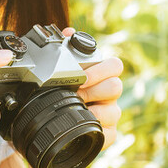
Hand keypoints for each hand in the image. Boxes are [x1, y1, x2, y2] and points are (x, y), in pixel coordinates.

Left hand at [64, 27, 123, 149]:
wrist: (51, 122)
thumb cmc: (60, 92)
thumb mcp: (59, 70)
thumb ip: (65, 49)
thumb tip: (68, 31)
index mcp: (101, 75)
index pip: (115, 65)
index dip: (101, 70)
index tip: (82, 76)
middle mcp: (109, 94)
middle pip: (116, 87)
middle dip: (94, 91)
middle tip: (77, 95)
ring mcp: (111, 113)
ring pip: (115, 112)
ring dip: (95, 112)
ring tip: (78, 112)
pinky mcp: (108, 134)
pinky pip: (110, 135)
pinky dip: (98, 134)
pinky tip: (84, 130)